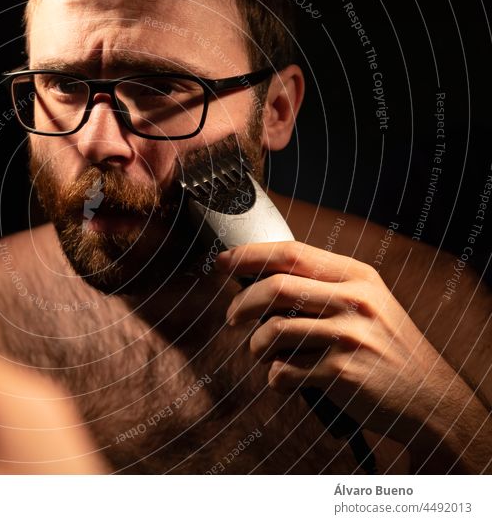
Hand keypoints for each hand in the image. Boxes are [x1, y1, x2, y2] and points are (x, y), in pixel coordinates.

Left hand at [216, 241, 490, 470]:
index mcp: (357, 276)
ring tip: (262, 354)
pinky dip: (274, 378)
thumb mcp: (367, 302)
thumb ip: (321, 286)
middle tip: (232, 318)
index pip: (291, 253)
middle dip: (242, 304)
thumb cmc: (386, 347)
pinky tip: (287, 379)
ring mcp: (349, 337)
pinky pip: (282, 371)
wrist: (429, 398)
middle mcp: (355, 301)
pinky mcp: (341, 373)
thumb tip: (256, 275)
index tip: (222, 262)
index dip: (249, 255)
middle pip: (275, 288)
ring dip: (255, 347)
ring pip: (272, 332)